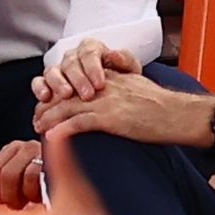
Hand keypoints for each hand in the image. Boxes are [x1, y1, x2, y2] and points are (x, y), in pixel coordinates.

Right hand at [32, 38, 141, 104]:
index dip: (93, 68)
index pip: (89, 53)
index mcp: (91, 49)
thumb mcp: (129, 70)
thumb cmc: (120, 81)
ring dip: (58, 83)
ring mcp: (58, 70)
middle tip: (87, 94)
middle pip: (70, 63)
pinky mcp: (47, 83)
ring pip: (52, 70)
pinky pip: (39, 82)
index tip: (100, 84)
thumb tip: (114, 53)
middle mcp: (72, 57)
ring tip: (66, 95)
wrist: (113, 95)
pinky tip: (45, 97)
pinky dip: (39, 88)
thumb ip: (125, 60)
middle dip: (78, 79)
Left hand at [34, 69, 214, 145]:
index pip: (76, 81)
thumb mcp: (138, 88)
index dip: (59, 93)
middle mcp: (105, 86)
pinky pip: (80, 122)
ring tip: (37, 127)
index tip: (48, 104)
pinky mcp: (111, 117)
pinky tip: (51, 136)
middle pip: (67, 92)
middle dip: (49, 106)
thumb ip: (120, 89)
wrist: (178, 114)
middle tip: (36, 117)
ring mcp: (107, 100)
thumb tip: (109, 101)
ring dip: (49, 117)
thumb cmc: (164, 107)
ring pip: (68, 106)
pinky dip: (63, 129)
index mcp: (110, 78)